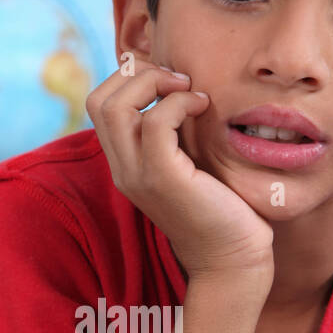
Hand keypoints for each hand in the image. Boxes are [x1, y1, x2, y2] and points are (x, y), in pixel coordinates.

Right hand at [86, 61, 273, 284]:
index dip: (128, 79)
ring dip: (155, 82)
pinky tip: (204, 107)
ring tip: (188, 90)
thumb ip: (175, 135)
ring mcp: (138, 176)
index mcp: (125, 164)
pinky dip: (180, 102)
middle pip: (99, 100)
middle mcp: (123, 169)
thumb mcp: (189, 164)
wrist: (233, 258)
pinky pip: (156, 122)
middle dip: (138, 74)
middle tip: (179, 80)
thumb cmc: (221, 208)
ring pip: (116, 107)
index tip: (170, 82)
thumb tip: (183, 88)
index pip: (99, 104)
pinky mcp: (164, 179)